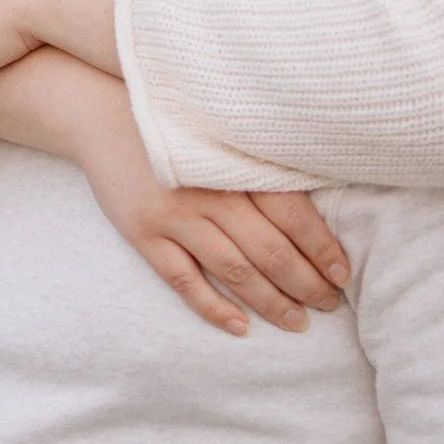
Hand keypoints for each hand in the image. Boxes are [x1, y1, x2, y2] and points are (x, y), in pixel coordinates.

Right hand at [74, 109, 353, 336]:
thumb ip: (260, 165)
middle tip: (330, 304)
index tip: (343, 273)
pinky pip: (184, 280)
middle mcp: (210, 191)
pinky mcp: (144, 234)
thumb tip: (317, 208)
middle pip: (269, 249)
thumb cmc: (175, 126)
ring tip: (298, 322)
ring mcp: (175, 215)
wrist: (99, 115)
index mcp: (236, 163)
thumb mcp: (222, 134)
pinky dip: (214, 308)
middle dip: (305, 283)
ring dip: (270, 302)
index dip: (321, 247)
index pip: (293, 213)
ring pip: (234, 270)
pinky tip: (241, 328)